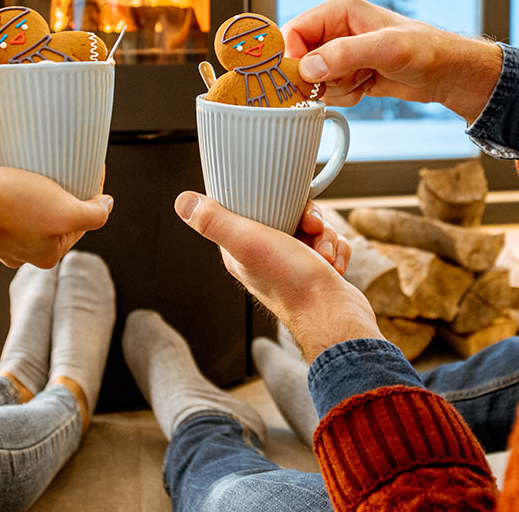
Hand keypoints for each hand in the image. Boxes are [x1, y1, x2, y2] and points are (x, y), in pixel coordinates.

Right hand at [0, 163, 112, 268]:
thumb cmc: (6, 206)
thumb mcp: (64, 212)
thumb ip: (93, 214)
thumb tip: (106, 206)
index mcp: (47, 253)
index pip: (82, 219)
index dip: (91, 191)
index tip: (91, 166)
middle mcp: (23, 248)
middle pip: (56, 210)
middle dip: (63, 186)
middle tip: (66, 161)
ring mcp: (0, 233)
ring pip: (31, 201)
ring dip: (37, 180)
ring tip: (41, 159)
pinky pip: (7, 195)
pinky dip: (14, 179)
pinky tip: (15, 163)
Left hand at [175, 192, 379, 361]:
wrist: (335, 317)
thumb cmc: (293, 284)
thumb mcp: (247, 242)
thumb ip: (214, 221)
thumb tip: (183, 201)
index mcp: (241, 252)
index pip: (249, 211)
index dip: (268, 201)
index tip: (283, 204)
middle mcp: (265, 258)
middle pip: (288, 215)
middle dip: (306, 219)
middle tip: (310, 229)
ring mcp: (293, 265)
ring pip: (313, 228)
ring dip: (325, 237)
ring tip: (323, 255)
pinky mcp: (317, 270)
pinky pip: (330, 244)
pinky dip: (336, 251)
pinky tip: (332, 266)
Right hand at [283, 0, 501, 122]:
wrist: (448, 73)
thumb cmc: (427, 50)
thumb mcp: (387, 49)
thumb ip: (345, 55)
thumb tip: (308, 67)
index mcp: (338, 11)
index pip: (294, 31)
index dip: (292, 58)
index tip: (302, 80)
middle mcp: (335, 30)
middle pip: (299, 59)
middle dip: (317, 78)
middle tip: (342, 81)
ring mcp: (341, 53)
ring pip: (313, 79)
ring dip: (335, 89)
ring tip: (363, 81)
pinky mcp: (348, 72)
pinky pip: (329, 91)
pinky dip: (345, 96)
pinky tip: (367, 87)